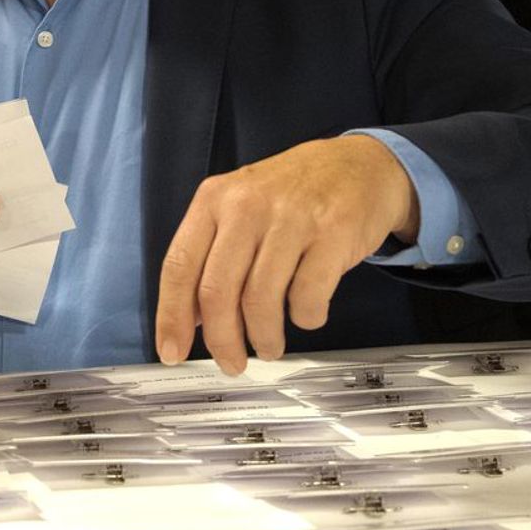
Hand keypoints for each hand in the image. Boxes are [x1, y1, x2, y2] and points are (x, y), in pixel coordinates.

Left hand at [155, 136, 418, 374]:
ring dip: (263, 337)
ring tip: (268, 347)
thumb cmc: (290, 196)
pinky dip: (305, 318)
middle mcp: (246, 206)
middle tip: (231, 364)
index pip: (178, 267)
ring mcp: (291, 218)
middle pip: (217, 291)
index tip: (172, 353)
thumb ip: (211, 255)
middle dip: (221, 341)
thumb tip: (192, 320)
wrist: (358, 165)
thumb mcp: (238, 208)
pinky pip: (308, 297)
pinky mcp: (333, 233)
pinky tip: (306, 314)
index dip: (172, 317)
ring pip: (260, 300)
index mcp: (213, 200)